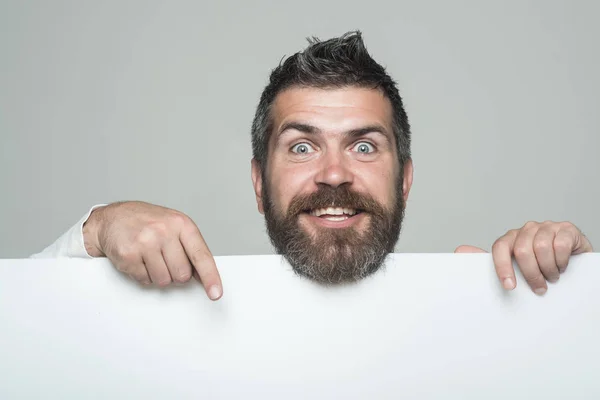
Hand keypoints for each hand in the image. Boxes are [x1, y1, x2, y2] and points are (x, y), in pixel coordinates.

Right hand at [83, 201, 221, 299]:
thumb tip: (204, 276)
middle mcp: (164, 231)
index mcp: (181, 224)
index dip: (210, 277)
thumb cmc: (147, 222)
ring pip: (164, 281)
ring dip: (158, 275)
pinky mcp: (128, 255)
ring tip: (151, 258)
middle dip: (176, 273)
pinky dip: (143, 275)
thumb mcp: (174, 226)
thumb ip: (191, 248)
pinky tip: (139, 259)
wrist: (112, 218)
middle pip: (182, 274)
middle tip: (166, 259)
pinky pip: (145, 280)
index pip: (201, 256)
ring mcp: (145, 242)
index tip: (215, 293)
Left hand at [455, 221, 592, 294]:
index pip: (500, 248)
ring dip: (547, 269)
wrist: (574, 262)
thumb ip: (491, 261)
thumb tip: (460, 251)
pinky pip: (560, 245)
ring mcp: (547, 227)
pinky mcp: (566, 229)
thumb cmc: (541, 266)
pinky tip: (562, 267)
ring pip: (541, 247)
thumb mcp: (517, 267)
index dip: (502, 267)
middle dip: (531, 274)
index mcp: (512, 238)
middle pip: (522, 250)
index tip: (509, 286)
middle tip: (539, 288)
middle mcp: (527, 229)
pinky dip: (561, 261)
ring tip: (552, 277)